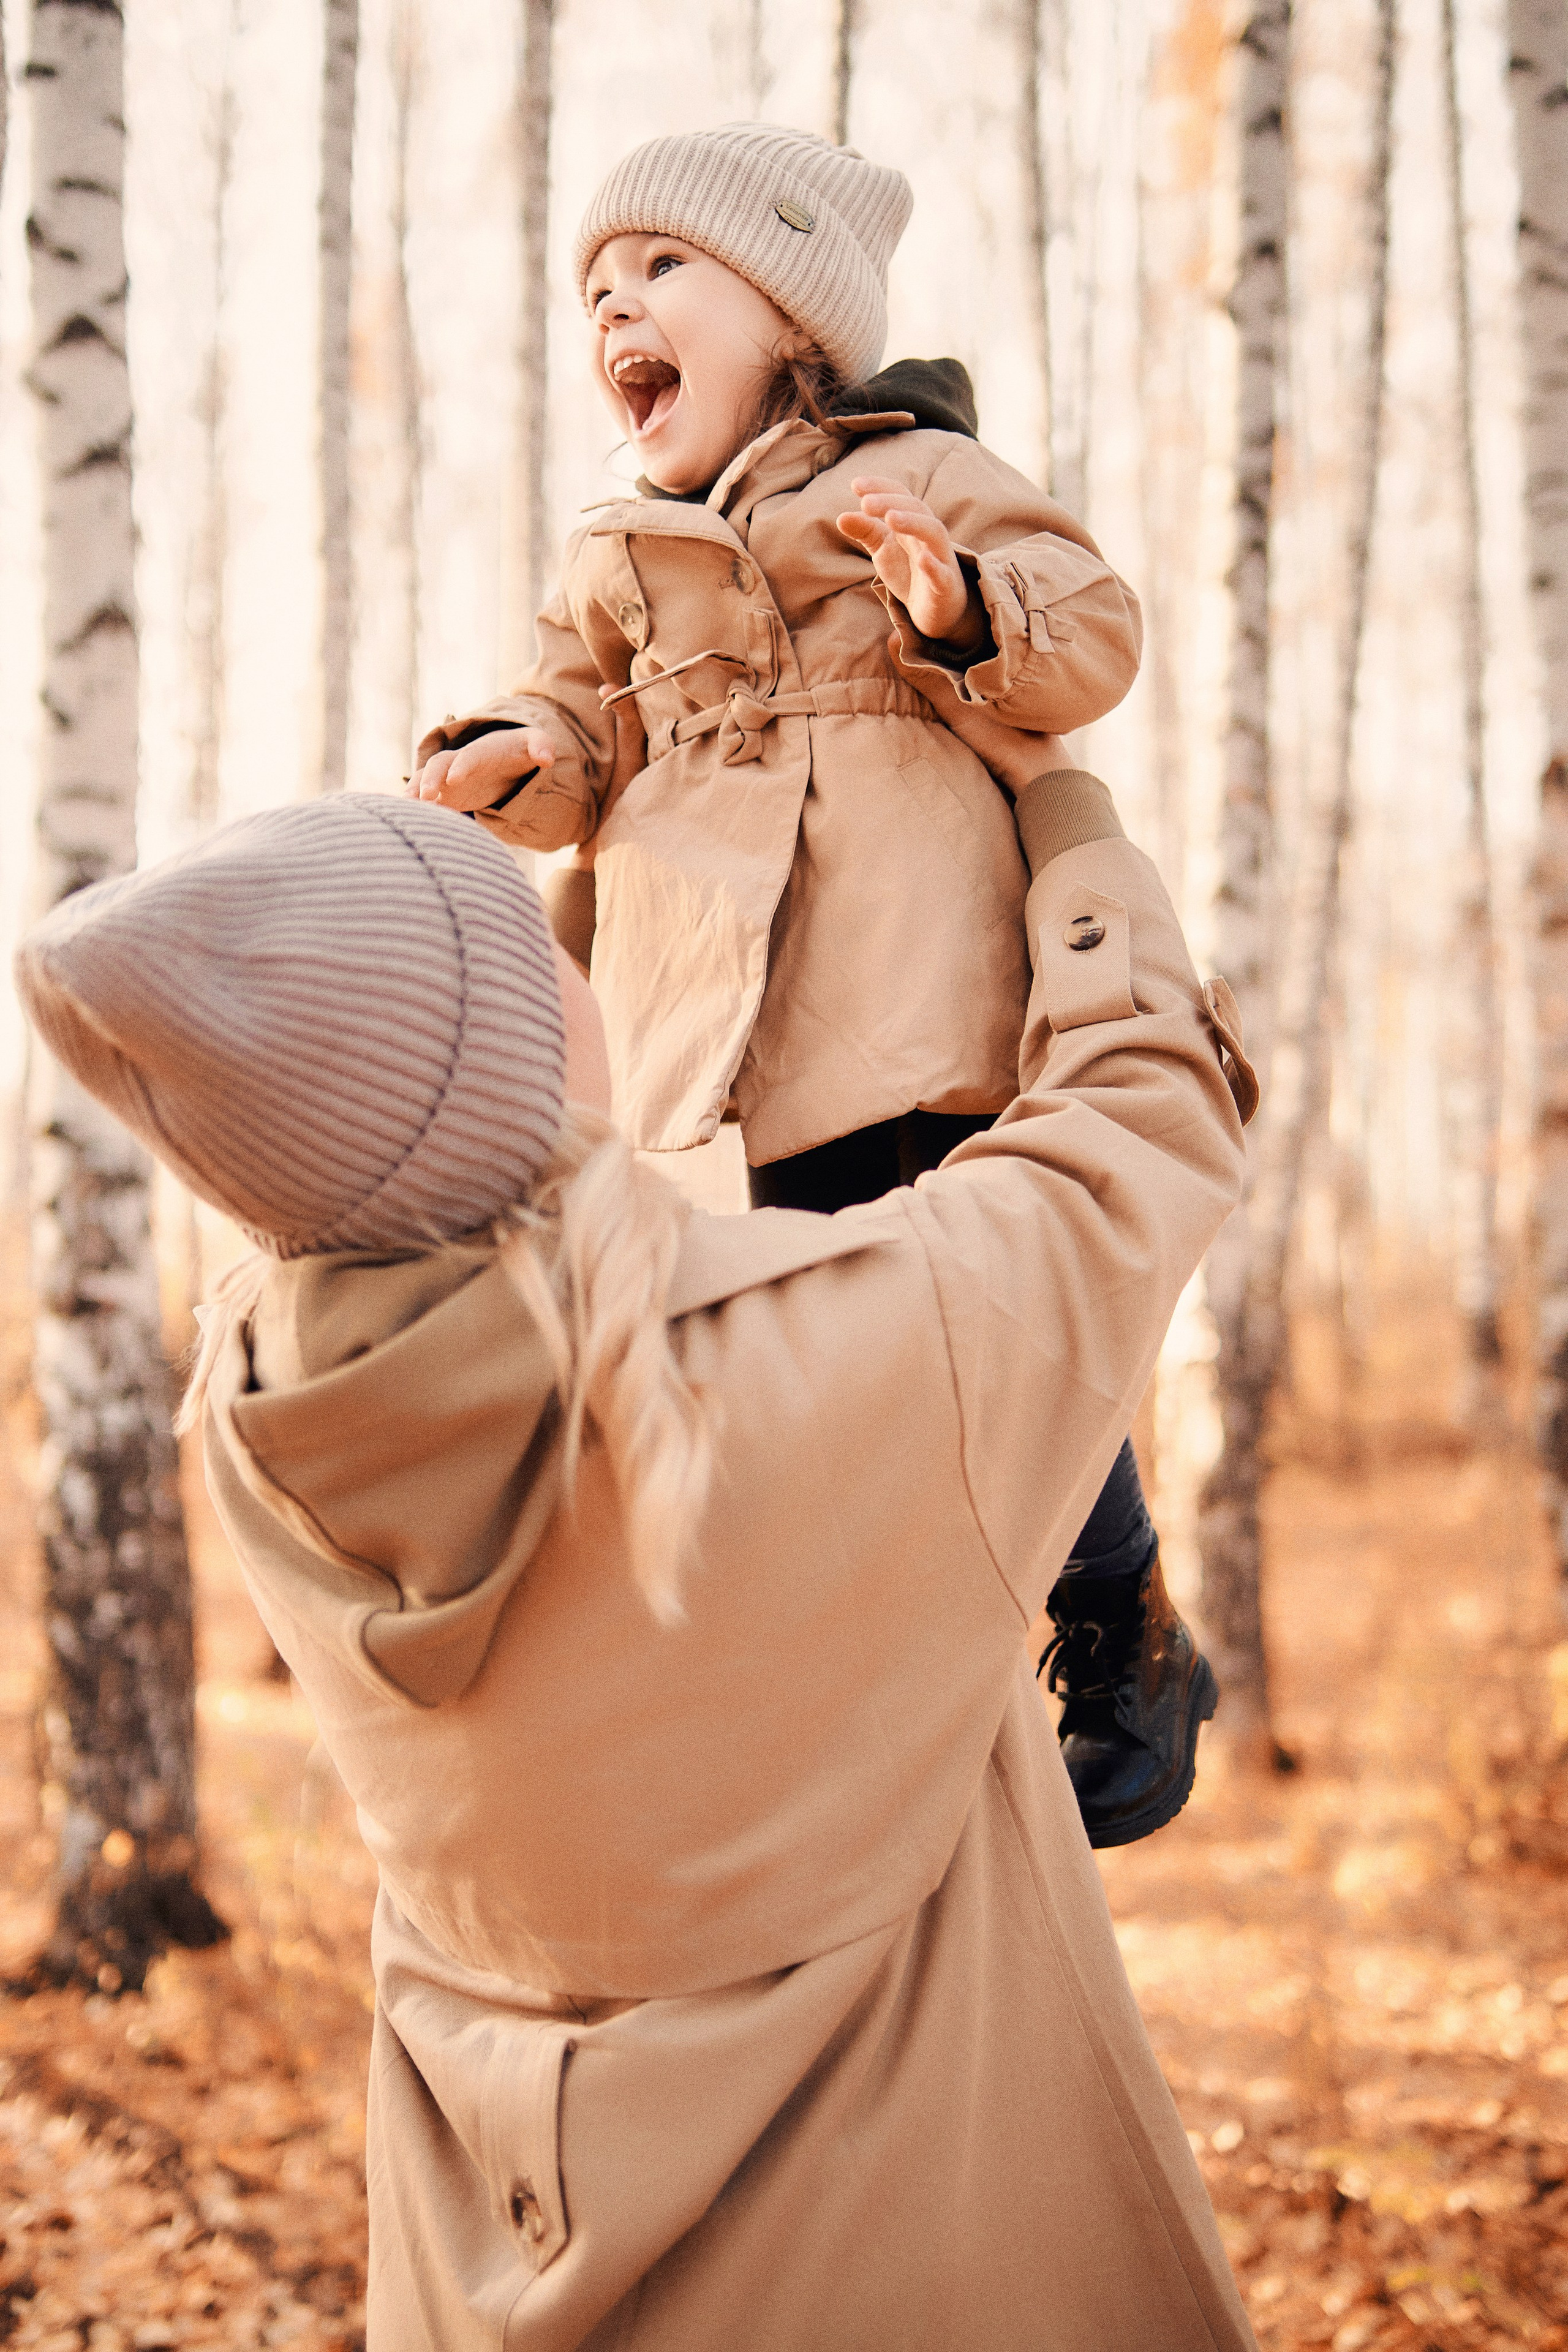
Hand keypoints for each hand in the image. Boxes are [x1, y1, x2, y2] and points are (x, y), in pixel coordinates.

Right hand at [409, 727, 554, 811]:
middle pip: (438, 764)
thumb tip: (547, 758)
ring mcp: (448, 777)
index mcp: (481, 751)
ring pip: (424, 779)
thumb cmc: (517, 751)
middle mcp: (459, 762)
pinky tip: (406, 820)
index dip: (461, 766)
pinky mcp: (445, 793)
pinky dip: (415, 806)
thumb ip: (541, 746)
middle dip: (430, 778)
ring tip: (406, 809)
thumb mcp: (533, 744)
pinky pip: (424, 797)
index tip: (454, 780)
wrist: (501, 757)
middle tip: (427, 797)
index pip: (469, 755)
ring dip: (414, 791)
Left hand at [837, 475, 986, 652]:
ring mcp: (941, 559)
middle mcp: (928, 535)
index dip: (880, 487)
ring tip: (891, 519)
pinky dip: (933, 566)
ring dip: (913, 523)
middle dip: (891, 502)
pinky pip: (942, 574)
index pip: (900, 496)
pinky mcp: (945, 586)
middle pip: (916, 508)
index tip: (855, 485)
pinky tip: (922, 560)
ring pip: (933, 532)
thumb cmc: (910, 572)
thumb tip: (840, 517)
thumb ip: (866, 531)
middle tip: (865, 503)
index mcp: (913, 523)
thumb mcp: (884, 549)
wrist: (936, 609)